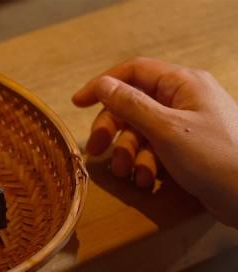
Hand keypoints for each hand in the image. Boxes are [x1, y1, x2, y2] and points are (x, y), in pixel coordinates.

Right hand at [73, 57, 237, 227]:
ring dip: (129, 152)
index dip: (103, 85)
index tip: (78, 104)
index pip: (134, 71)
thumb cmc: (213, 157)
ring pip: (140, 131)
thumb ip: (131, 105)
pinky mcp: (185, 149)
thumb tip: (102, 84)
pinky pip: (153, 149)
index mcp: (182, 84)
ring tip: (129, 173)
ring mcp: (184, 125)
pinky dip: (145, 163)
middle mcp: (182, 99)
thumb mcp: (166, 130)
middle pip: (132, 104)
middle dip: (113, 129)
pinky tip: (147, 181)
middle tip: (96, 149)